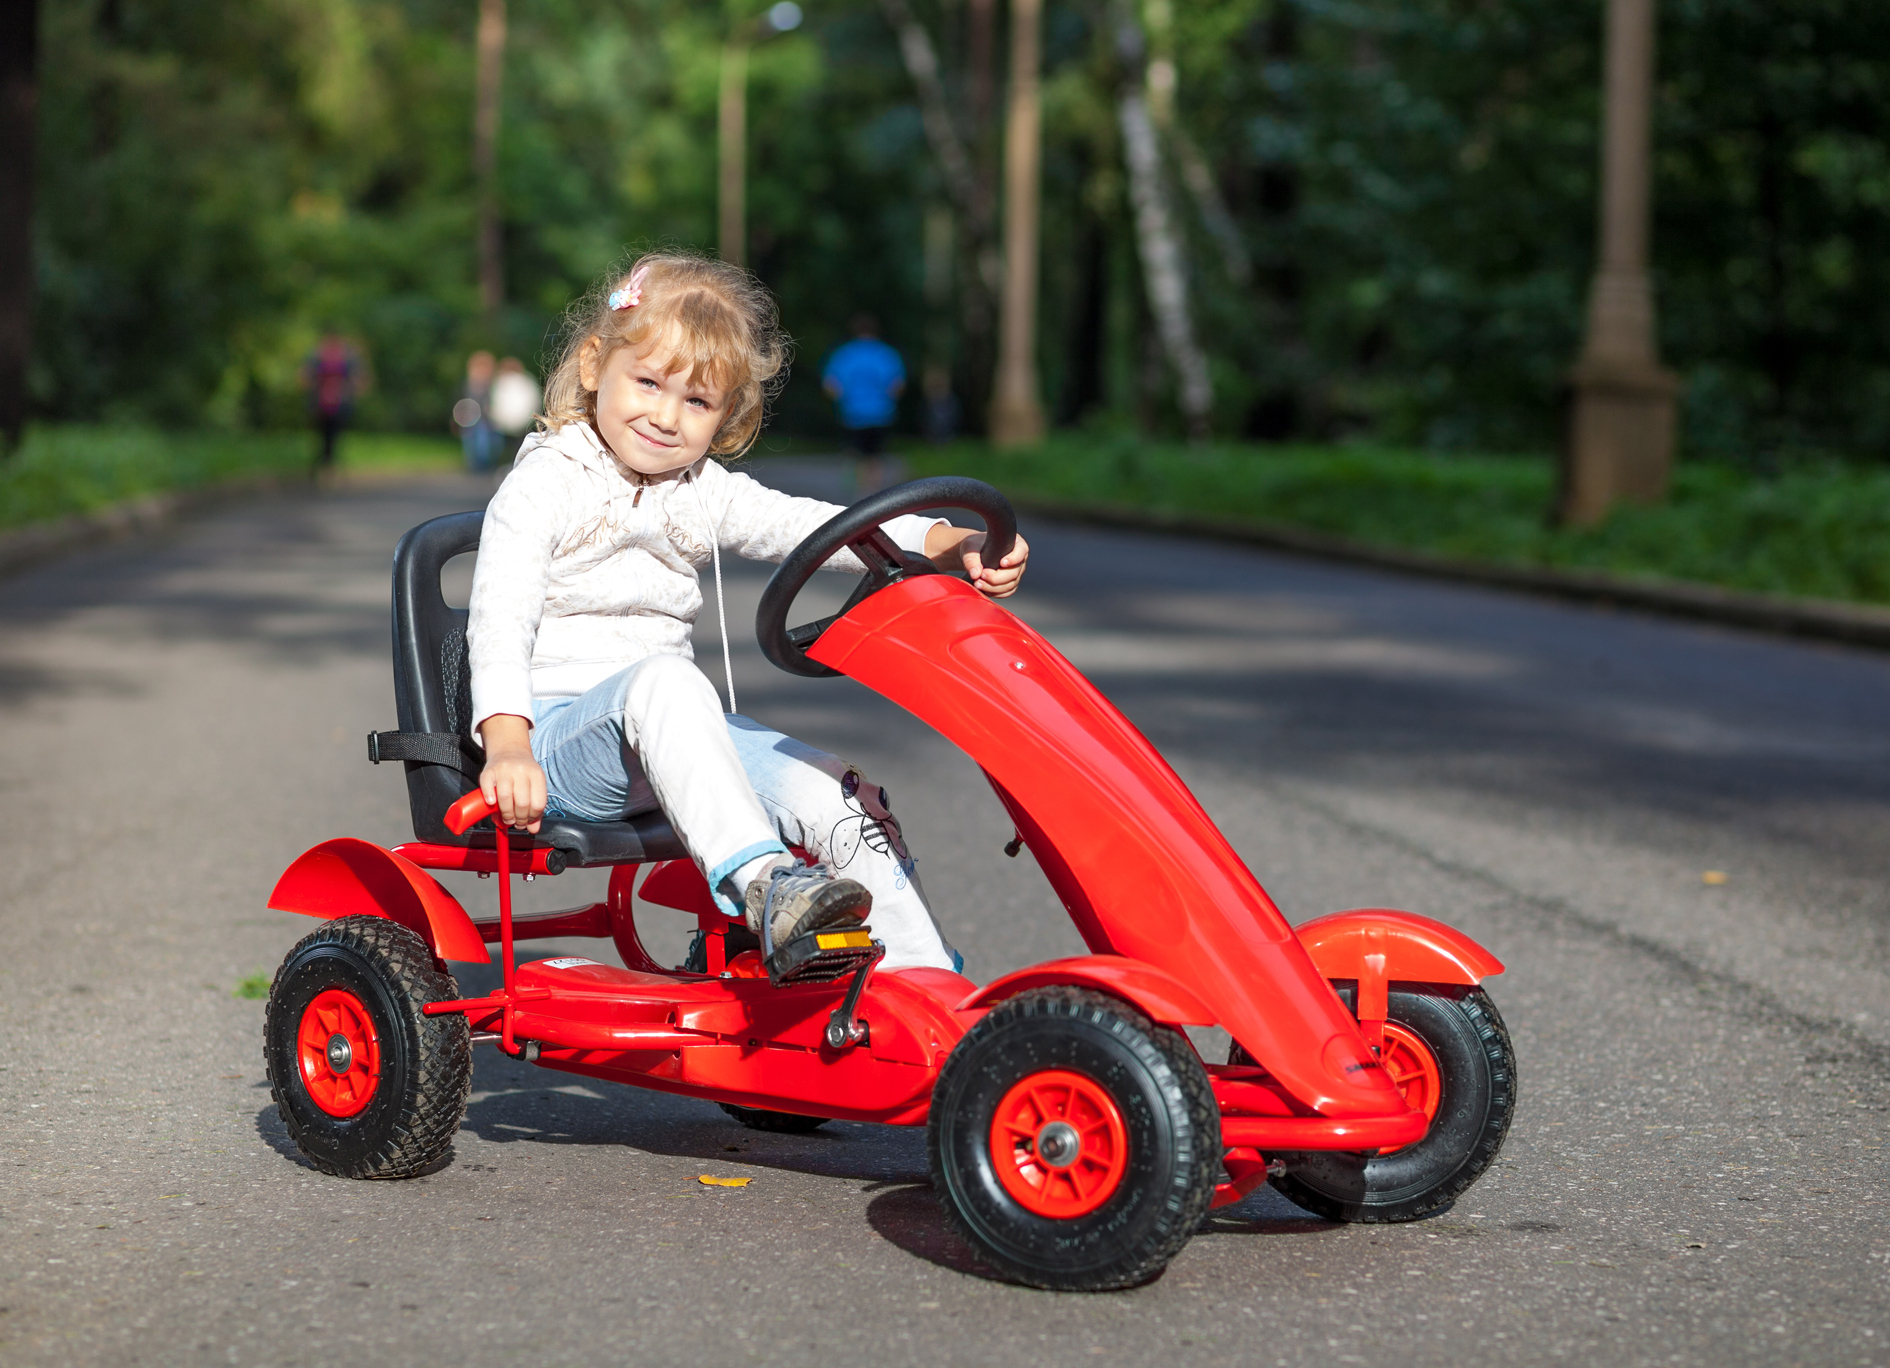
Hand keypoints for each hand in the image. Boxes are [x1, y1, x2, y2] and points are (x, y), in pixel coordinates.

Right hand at [476, 714, 545, 832]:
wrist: (509, 749)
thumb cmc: (523, 773)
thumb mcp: (534, 785)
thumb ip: (535, 808)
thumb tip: (533, 829)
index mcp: (537, 775)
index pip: (538, 803)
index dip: (532, 818)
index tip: (527, 823)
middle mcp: (522, 771)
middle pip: (522, 802)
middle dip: (519, 818)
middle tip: (516, 822)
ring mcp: (504, 769)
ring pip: (505, 797)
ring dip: (505, 814)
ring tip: (506, 819)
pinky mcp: (489, 770)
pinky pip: (487, 787)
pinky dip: (489, 798)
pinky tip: (492, 803)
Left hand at [925, 525, 1029, 598]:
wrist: (970, 555)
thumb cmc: (972, 546)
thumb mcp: (969, 548)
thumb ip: (972, 558)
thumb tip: (976, 574)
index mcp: (1014, 543)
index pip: (1022, 550)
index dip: (1014, 558)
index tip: (1001, 562)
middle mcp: (1017, 559)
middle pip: (1015, 573)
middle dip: (997, 578)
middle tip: (981, 578)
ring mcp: (1015, 573)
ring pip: (1011, 585)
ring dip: (994, 587)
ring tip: (977, 584)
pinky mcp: (1008, 584)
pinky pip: (1006, 592)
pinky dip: (994, 593)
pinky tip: (981, 589)